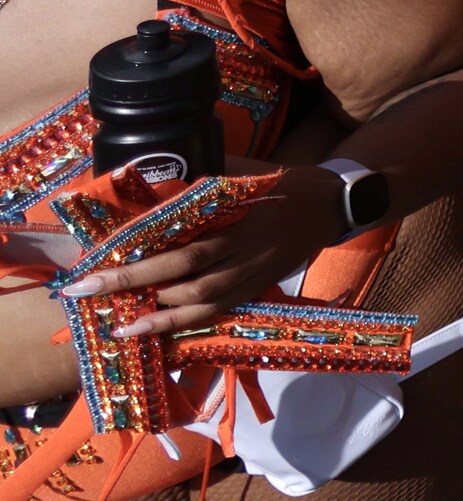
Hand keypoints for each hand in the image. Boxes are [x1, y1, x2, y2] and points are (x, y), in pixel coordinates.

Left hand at [63, 162, 346, 336]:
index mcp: (242, 224)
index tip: (97, 264)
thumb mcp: (252, 170)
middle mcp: (246, 256)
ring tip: (120, 327)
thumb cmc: (289, 183)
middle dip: (132, 287)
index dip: (140, 261)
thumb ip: (211, 176)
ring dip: (160, 319)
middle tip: (85, 291)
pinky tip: (160, 332)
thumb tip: (161, 176)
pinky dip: (188, 325)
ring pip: (203, 305)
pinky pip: (220, 312)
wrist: (336, 204)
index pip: (184, 250)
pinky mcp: (258, 288)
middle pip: (186, 281)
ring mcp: (253, 276)